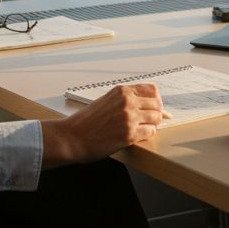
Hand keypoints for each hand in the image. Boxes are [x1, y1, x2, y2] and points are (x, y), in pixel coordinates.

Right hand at [41, 84, 172, 166]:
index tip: (155, 106)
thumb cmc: (85, 122)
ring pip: (156, 118)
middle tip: (153, 120)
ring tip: (145, 127)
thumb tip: (146, 105)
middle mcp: (127, 102)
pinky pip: (150, 132)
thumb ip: (124, 100)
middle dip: (157, 112)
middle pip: (157, 104)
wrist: (71, 137)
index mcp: (121, 91)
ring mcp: (129, 118)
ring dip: (154, 124)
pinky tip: (140, 135)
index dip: (156, 99)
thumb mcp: (105, 101)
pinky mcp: (129, 134)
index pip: (152, 90)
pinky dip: (148, 133)